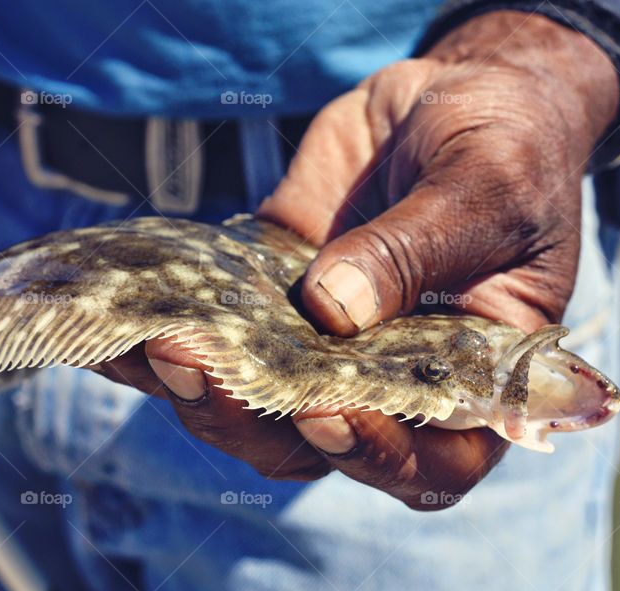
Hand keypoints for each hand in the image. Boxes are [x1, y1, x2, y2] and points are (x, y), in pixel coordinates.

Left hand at [99, 11, 619, 506]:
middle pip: (313, 443)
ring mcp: (318, 347)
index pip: (431, 459)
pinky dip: (159, 331)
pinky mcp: (266, 300)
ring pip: (249, 401)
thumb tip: (332, 308)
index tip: (322, 414)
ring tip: (141, 338)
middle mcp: (384, 381)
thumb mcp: (485, 188)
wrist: (452, 102)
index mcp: (467, 381)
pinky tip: (113, 318)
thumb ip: (418, 247)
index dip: (375, 454)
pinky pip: (212, 331)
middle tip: (192, 364)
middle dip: (248, 417)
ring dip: (190, 385)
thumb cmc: (507, 149)